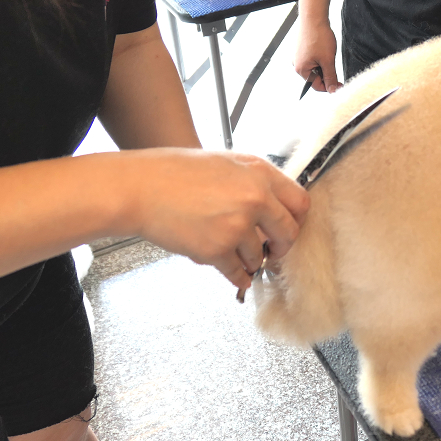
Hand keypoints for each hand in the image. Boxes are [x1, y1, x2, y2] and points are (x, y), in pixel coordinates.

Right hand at [122, 149, 309, 291]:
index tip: (290, 229)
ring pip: (260, 257)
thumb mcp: (225, 162)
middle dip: (280, 247)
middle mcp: (254, 198)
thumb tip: (274, 206)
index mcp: (259, 172)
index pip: (300, 203)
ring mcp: (237, 225)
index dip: (297, 220)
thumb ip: (254, 182)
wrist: (140, 188)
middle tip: (273, 252)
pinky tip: (234, 274)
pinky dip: (237, 277)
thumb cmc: (174, 173)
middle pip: (288, 234)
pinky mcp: (218, 249)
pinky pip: (238, 273)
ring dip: (250, 261)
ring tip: (234, 253)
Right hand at [294, 18, 341, 92]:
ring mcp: (298, 56)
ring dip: (324, 64)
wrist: (313, 16)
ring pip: (315, 67)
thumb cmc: (319, 37)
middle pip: (315, 77)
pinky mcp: (301, 50)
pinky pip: (312, 59)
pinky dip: (320, 57)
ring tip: (328, 53)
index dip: (330, 86)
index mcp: (301, 70)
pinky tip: (324, 48)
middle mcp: (297, 64)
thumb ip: (330, 77)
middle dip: (327, 73)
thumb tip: (332, 91)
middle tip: (333, 62)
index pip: (316, 86)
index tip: (340, 84)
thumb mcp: (328, 60)